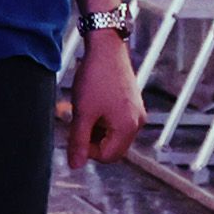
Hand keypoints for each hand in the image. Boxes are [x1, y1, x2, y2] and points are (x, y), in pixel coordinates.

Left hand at [60, 36, 144, 165]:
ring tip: (84, 111)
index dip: (88, 151)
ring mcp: (137, 112)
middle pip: (113, 149)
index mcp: (128, 127)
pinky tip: (92, 105)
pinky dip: (103, 121)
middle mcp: (138, 122)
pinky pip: (118, 123)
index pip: (108, 156)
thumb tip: (75, 166)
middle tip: (78, 123)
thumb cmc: (95, 78)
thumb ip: (78, 141)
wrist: (106, 47)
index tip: (75, 133)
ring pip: (114, 136)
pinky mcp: (133, 104)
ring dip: (96, 131)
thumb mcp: (82, 112)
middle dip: (93, 142)